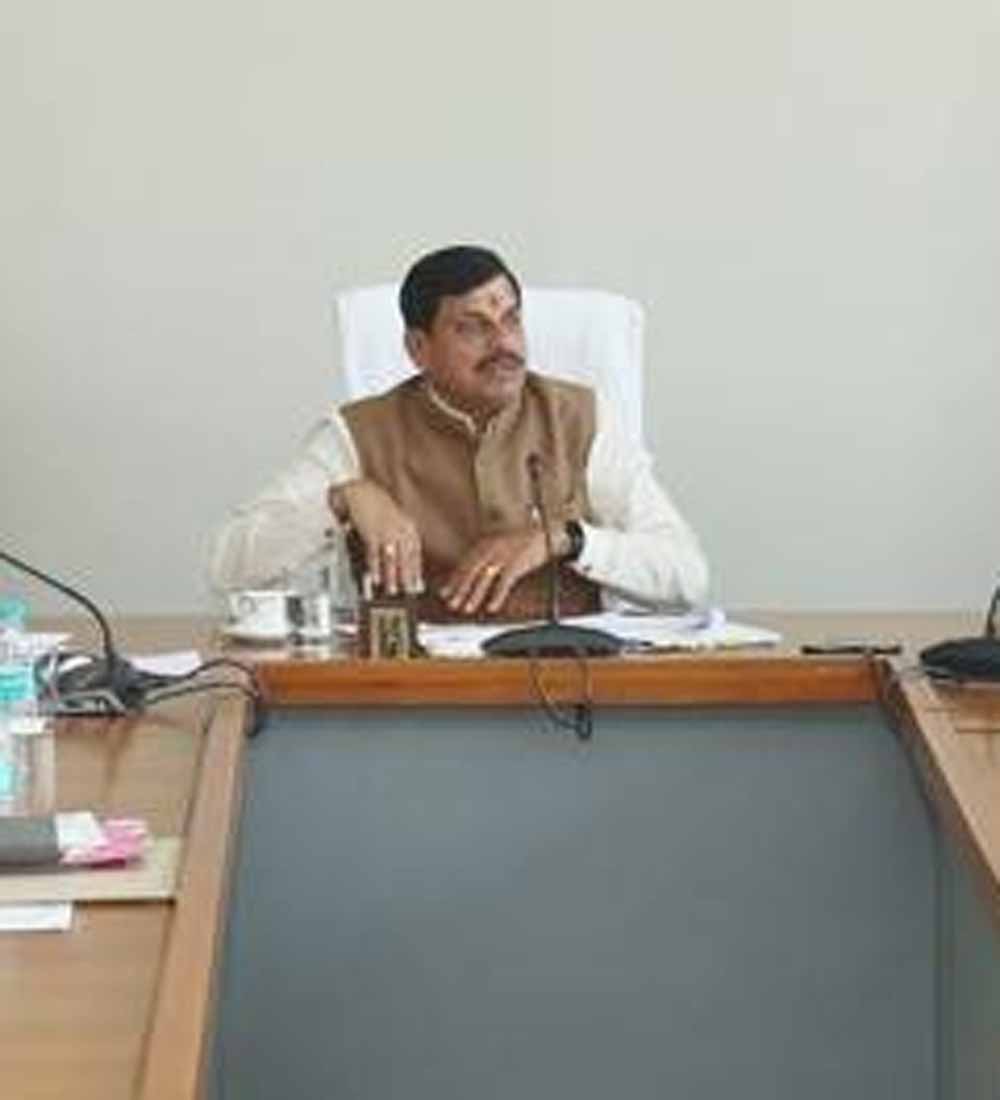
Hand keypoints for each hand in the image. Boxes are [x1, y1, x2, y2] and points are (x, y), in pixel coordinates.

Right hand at [329, 480, 421, 595]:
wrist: (358, 489)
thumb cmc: (373, 503)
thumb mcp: (392, 518)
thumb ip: (397, 535)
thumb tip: (395, 557)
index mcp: (407, 526)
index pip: (414, 552)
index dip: (415, 569)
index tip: (416, 583)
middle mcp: (400, 529)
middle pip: (405, 558)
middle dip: (406, 577)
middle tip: (407, 592)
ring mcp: (386, 531)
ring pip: (391, 559)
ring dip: (392, 577)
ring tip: (391, 590)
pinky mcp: (371, 532)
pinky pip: (374, 554)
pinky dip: (375, 568)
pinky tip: (375, 578)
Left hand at [441, 527, 566, 615]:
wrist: (548, 534)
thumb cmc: (525, 541)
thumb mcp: (502, 544)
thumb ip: (488, 555)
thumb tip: (476, 572)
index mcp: (486, 543)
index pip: (465, 564)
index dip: (453, 579)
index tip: (444, 592)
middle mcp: (491, 548)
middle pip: (471, 572)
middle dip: (459, 590)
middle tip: (451, 604)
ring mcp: (504, 556)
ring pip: (484, 579)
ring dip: (474, 595)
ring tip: (467, 609)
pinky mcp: (517, 564)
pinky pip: (504, 583)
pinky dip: (497, 596)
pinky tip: (491, 608)